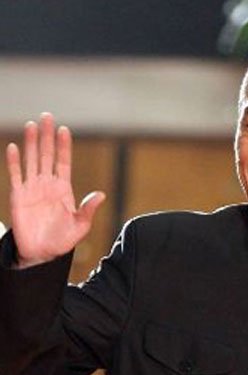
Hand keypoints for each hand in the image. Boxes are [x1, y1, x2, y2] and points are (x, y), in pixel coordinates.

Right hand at [6, 112, 104, 267]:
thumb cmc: (62, 241)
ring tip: (32, 125)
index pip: (63, 162)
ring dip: (31, 143)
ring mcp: (32, 188)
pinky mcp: (18, 196)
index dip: (64, 146)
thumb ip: (88, 210)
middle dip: (47, 136)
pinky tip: (14, 147)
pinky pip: (16, 176)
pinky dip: (14, 162)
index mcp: (63, 189)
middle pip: (47, 155)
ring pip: (31, 160)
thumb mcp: (80, 227)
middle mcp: (47, 185)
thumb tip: (101, 194)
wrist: (42, 254)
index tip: (64, 130)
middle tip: (47, 116)